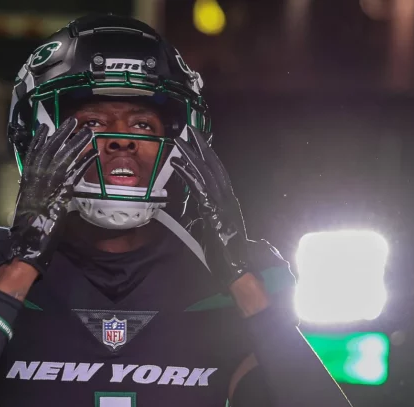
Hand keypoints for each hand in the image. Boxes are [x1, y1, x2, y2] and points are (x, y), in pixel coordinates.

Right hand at [9, 118, 95, 273]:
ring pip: (65, 157)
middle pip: (51, 149)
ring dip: (78, 143)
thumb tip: (40, 184)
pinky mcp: (62, 193)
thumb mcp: (27, 202)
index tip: (45, 127)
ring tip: (88, 132)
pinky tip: (94, 154)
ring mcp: (49, 184)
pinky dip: (85, 162)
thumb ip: (34, 190)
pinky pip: (76, 174)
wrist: (27, 239)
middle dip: (62, 134)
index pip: (33, 153)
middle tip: (73, 120)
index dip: (39, 139)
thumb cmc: (27, 226)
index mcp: (27, 178)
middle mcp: (37, 176)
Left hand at [171, 128, 255, 286]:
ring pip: (205, 172)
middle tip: (190, 131)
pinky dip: (186, 174)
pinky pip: (198, 188)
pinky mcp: (212, 211)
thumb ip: (209, 215)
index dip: (209, 156)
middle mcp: (228, 198)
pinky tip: (176, 164)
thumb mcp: (216, 229)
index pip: (219, 173)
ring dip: (191, 155)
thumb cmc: (227, 255)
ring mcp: (221, 203)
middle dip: (202, 147)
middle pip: (214, 166)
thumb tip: (197, 208)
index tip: (200, 144)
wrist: (237, 268)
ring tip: (179, 142)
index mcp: (229, 202)